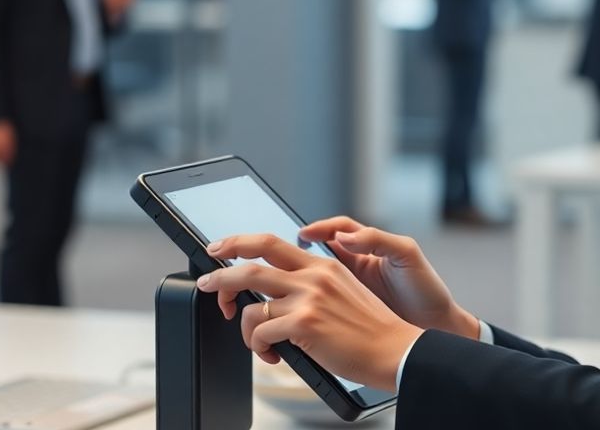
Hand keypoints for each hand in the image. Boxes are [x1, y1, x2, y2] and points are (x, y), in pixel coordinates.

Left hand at [198, 234, 422, 392]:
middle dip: (220, 271)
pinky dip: (258, 347)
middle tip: (206, 280)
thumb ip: (313, 286)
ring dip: (237, 321)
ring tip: (246, 335)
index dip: (241, 243)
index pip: (272, 243)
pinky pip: (260, 332)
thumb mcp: (343, 293)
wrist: (393, 349)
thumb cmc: (369, 330)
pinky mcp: (304, 323)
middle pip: (252, 262)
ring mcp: (308, 298)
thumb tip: (275, 295)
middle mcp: (314, 276)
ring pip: (250, 300)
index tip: (222, 249)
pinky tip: (272, 355)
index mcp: (323, 265)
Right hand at [299, 216, 478, 337]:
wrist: (434, 326)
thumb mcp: (407, 255)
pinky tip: (301, 305)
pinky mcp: (349, 308)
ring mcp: (352, 287)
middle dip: (301, 249)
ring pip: (318, 275)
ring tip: (285, 279)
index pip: (339, 229)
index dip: (320, 228)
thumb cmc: (425, 289)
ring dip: (302, 275)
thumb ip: (378, 240)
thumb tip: (345, 237)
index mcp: (370, 247)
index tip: (304, 234)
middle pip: (322, 249)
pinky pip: (323, 300)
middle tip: (281, 255)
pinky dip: (311, 300)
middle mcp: (358, 264)